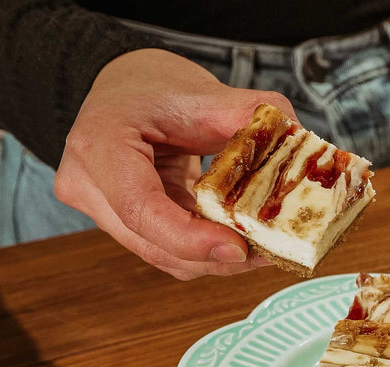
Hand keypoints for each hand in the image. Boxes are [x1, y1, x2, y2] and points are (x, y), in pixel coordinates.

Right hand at [54, 48, 298, 279]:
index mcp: (100, 145)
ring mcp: (100, 211)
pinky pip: (169, 249)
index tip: (240, 246)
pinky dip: (209, 248)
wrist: (123, 88)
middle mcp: (88, 186)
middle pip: (154, 244)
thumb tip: (301, 144)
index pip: (140, 209)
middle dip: (218, 256)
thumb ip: (252, 116)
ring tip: (269, 246)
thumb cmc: (153, 85)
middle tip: (275, 249)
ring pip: (164, 256)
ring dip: (218, 259)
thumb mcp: (204, 92)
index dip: (190, 238)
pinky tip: (246, 239)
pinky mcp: (123, 225)